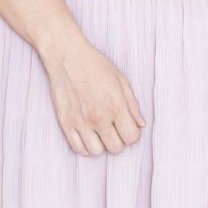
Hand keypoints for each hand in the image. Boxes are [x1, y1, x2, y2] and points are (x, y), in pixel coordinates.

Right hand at [42, 33, 145, 156]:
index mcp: (116, 106)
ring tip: (100, 132)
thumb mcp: (120, 80)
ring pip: (97, 152)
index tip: (127, 125)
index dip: (132, 133)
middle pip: (116, 148)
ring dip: (101, 144)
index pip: (131, 137)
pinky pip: (78, 148)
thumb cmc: (95, 65)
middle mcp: (99, 117)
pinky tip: (87, 135)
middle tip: (114, 128)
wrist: (66, 56)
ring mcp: (81, 122)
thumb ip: (132, 104)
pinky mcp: (66, 123)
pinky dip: (85, 146)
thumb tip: (140, 124)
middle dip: (118, 140)